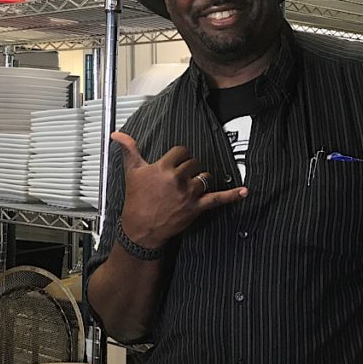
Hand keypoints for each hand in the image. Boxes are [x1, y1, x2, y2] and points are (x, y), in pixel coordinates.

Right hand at [111, 131, 246, 248]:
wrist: (140, 229)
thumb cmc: (136, 201)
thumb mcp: (132, 172)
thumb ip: (129, 150)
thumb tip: (118, 135)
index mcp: (163, 168)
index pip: (181, 151)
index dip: (178, 156)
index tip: (174, 163)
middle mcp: (177, 179)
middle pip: (194, 162)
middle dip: (188, 168)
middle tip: (179, 178)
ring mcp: (188, 194)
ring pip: (204, 177)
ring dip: (200, 180)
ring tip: (190, 186)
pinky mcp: (196, 207)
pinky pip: (217, 199)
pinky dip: (232, 195)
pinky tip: (244, 191)